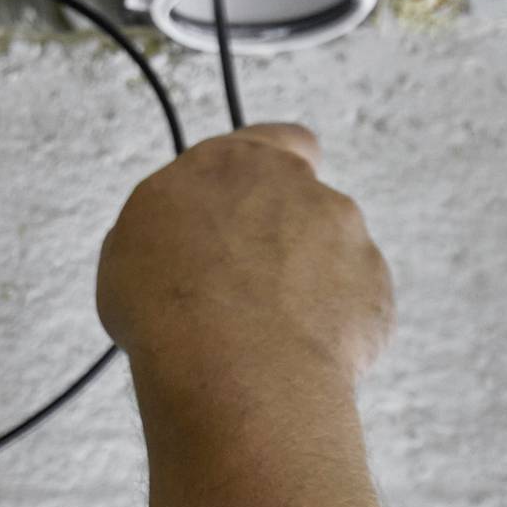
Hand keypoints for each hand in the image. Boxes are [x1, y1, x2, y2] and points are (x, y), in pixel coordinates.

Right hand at [96, 124, 392, 399]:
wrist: (230, 367)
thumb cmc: (167, 301)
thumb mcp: (131, 242)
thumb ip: (172, 222)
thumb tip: (178, 242)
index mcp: (235, 162)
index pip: (280, 139)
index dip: (276, 168)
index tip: (256, 200)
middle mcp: (299, 187)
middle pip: (306, 201)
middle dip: (286, 236)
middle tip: (244, 282)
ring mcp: (348, 237)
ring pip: (333, 252)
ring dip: (309, 279)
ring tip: (265, 329)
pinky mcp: (376, 291)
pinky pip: (354, 303)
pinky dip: (331, 323)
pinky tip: (291, 350)